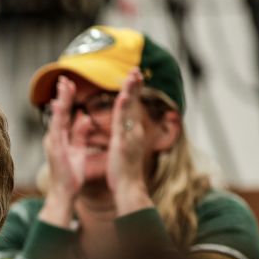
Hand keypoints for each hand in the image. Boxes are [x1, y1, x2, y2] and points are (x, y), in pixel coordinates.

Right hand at [42, 75, 85, 203]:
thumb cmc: (70, 175)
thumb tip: (84, 117)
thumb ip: (80, 133)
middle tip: (64, 78)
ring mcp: (53, 142)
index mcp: (60, 138)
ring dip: (61, 101)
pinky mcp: (55, 148)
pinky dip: (60, 116)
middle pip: (58, 112)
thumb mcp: (78, 150)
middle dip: (62, 95)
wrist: (63, 193)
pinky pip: (58, 128)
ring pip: (57, 117)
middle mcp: (53, 138)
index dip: (66, 99)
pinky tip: (61, 105)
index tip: (69, 84)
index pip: (64, 114)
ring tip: (63, 86)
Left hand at [106, 68, 152, 211]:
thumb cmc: (123, 172)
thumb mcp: (124, 150)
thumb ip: (126, 138)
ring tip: (133, 75)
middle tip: (136, 69)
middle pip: (134, 104)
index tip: (133, 77)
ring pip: (130, 109)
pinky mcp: (123, 143)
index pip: (132, 108)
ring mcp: (130, 137)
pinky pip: (122, 123)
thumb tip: (127, 132)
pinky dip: (124, 109)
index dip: (133, 92)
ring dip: (132, 91)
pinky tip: (123, 97)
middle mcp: (134, 132)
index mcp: (131, 133)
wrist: (128, 188)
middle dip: (135, 86)